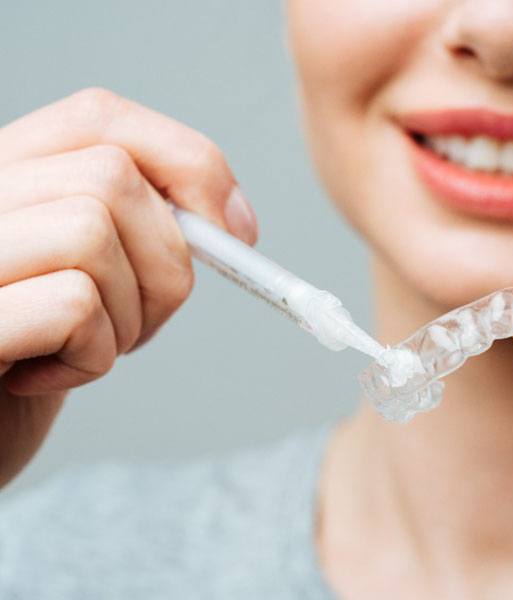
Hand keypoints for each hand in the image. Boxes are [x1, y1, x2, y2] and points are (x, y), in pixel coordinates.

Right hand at [0, 88, 257, 487]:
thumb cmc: (31, 354)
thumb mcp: (84, 277)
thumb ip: (137, 227)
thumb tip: (235, 223)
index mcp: (1, 177)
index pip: (100, 115)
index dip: (187, 164)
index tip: (234, 231)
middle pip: (112, 178)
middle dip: (164, 265)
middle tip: (137, 323)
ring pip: (92, 231)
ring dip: (125, 317)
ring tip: (81, 349)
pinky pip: (72, 304)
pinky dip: (91, 357)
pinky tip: (44, 378)